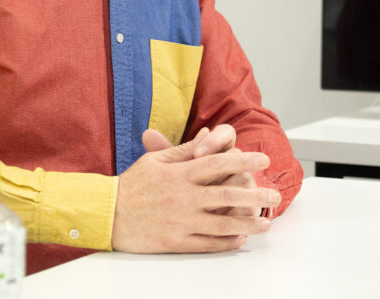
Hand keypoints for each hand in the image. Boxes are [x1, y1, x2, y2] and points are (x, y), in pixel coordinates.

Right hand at [112, 130, 279, 252]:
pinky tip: (240, 239)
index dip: (243, 161)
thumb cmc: (131, 184)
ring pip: (222, 223)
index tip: (262, 160)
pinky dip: (226, 242)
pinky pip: (207, 243)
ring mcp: (180, 221)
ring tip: (265, 222)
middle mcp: (183, 197)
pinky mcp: (175, 242)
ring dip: (247, 223)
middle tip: (274, 195)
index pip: (218, 164)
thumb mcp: (156, 160)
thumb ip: (184, 150)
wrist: (105, 214)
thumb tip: (208, 136)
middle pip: (227, 195)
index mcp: (179, 174)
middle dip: (255, 195)